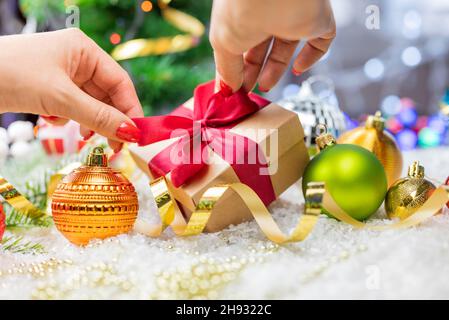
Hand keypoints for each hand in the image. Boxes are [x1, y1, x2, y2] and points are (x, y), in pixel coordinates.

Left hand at [0, 29, 142, 150]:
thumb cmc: (11, 75)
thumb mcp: (60, 98)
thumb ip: (99, 117)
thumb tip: (131, 134)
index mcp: (84, 50)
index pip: (120, 82)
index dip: (130, 110)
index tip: (136, 136)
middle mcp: (77, 60)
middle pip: (107, 95)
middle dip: (109, 120)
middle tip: (116, 147)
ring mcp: (63, 75)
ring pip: (90, 104)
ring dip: (89, 122)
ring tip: (84, 137)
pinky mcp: (50, 89)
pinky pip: (73, 108)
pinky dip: (70, 119)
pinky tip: (55, 121)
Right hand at [209, 0, 335, 91]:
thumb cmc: (241, 10)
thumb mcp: (223, 44)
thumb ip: (226, 69)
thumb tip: (228, 90)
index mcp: (243, 10)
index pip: (240, 40)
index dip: (235, 64)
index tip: (232, 86)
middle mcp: (267, 10)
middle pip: (261, 45)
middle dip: (254, 69)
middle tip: (247, 90)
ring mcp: (293, 15)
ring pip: (287, 45)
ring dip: (276, 69)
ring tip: (265, 87)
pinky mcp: (317, 19)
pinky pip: (319, 40)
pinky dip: (311, 57)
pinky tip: (298, 70)